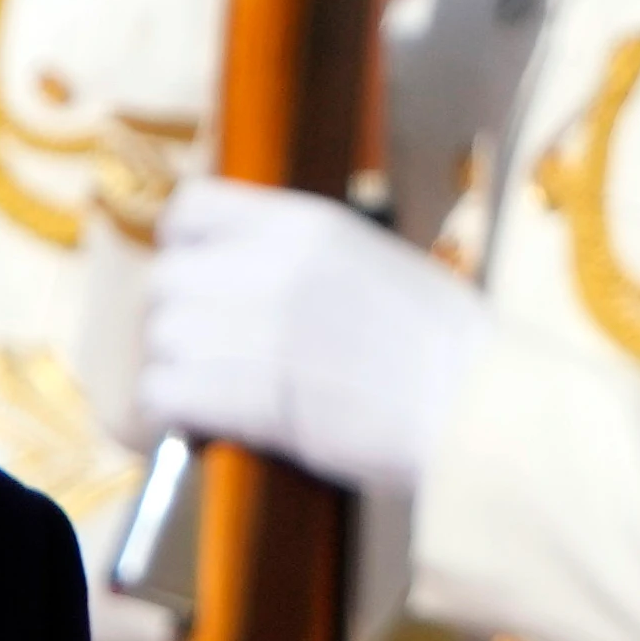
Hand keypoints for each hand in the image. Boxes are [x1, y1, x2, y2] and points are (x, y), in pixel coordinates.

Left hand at [136, 175, 486, 502]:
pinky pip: (162, 395)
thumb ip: (304, 265)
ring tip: (211, 403)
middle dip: (176, 326)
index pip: (190, 209)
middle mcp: (272, 265)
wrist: (480, 411)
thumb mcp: (377, 267)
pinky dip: (171, 418)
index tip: (198, 287)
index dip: (182, 252)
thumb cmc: (447, 355)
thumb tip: (244, 284)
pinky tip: (202, 431)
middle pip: (164, 282)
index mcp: (306, 226)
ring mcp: (259, 327)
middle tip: (206, 362)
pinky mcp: (250, 393)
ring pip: (159, 341)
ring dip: (174, 375)